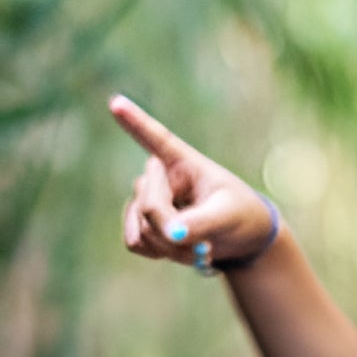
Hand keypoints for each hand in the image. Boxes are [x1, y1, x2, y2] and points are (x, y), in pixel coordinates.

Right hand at [109, 94, 278, 273]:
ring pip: (140, 229)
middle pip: (149, 206)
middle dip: (173, 231)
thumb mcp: (227, 217)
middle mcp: (160, 176)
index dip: (135, 121)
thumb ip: (200, 223)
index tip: (116, 103)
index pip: (157, 138)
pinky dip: (158, 253)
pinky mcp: (141, 224)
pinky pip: (134, 243)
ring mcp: (147, 200)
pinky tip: (180, 249)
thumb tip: (172, 234)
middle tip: (204, 244)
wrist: (240, 240)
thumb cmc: (240, 215)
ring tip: (199, 247)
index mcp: (184, 161)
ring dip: (169, 247)